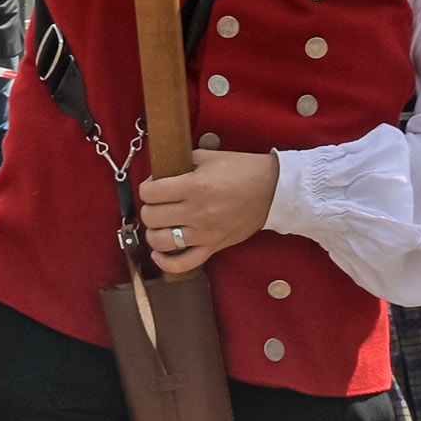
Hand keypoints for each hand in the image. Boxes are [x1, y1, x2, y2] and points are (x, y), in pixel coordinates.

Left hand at [137, 147, 273, 272]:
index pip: (150, 193)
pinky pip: (183, 264)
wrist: (273, 190)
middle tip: (157, 204)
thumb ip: (182, 162)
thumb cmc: (243, 170)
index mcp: (195, 186)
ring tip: (159, 224)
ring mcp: (205, 233)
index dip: (146, 188)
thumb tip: (160, 173)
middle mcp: (197, 212)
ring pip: (161, 241)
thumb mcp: (209, 157)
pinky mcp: (214, 247)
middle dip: (149, 208)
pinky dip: (165, 262)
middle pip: (151, 217)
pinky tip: (159, 253)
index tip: (153, 187)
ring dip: (153, 233)